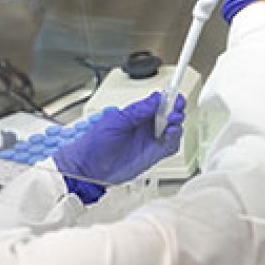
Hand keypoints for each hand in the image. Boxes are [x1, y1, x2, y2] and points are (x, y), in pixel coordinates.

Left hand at [54, 92, 185, 202]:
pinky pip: (170, 146)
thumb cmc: (94, 144)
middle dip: (175, 110)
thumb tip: (155, 99)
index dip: (168, 98)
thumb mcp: (115, 122)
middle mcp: (145, 126)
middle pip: (169, 114)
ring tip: (171, 123)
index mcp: (136, 114)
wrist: (88, 168)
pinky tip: (170, 135)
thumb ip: (137, 111)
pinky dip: (174, 139)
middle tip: (174, 110)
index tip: (173, 96)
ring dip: (176, 124)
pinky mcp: (153, 155)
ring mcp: (150, 140)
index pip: (158, 102)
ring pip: (173, 129)